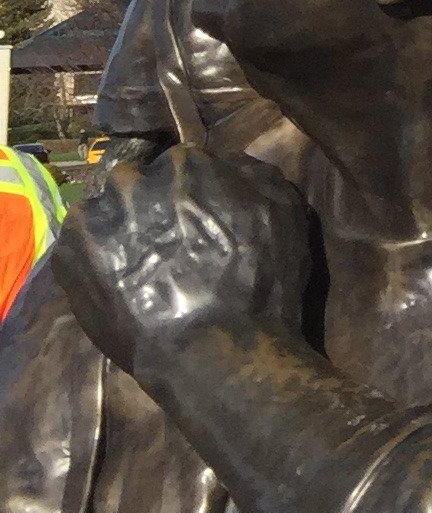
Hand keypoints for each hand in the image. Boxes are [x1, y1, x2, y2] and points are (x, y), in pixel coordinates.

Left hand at [51, 145, 311, 372]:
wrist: (211, 351)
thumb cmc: (258, 282)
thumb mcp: (283, 216)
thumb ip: (255, 174)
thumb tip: (229, 161)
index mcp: (185, 165)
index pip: (180, 163)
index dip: (190, 192)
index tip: (196, 217)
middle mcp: (133, 182)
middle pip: (136, 181)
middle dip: (149, 204)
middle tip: (167, 241)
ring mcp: (95, 219)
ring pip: (104, 209)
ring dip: (118, 227)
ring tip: (139, 263)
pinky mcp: (68, 256)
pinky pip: (78, 242)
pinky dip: (94, 255)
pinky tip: (119, 279)